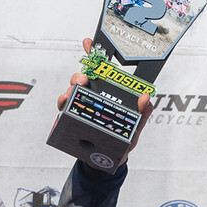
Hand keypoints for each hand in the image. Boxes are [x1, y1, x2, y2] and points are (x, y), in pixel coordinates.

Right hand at [63, 38, 150, 168]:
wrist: (107, 163)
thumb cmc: (122, 142)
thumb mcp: (135, 127)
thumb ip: (142, 114)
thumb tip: (145, 98)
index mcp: (108, 93)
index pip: (101, 70)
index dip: (94, 54)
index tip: (88, 43)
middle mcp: (92, 97)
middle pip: (82, 79)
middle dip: (79, 76)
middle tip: (82, 80)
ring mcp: (80, 107)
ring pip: (70, 92)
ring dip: (69, 90)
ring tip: (71, 94)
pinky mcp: (70, 119)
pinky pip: (62, 109)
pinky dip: (61, 106)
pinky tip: (63, 106)